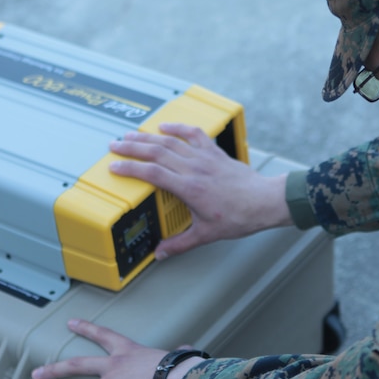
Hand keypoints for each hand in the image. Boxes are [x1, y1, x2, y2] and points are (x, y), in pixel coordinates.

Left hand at [30, 319, 168, 378]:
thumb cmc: (180, 369)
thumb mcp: (173, 356)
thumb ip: (176, 353)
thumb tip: (187, 352)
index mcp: (129, 350)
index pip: (104, 335)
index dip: (86, 328)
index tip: (72, 323)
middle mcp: (115, 362)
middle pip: (77, 364)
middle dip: (54, 370)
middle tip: (37, 374)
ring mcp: (111, 378)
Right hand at [108, 123, 291, 258]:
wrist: (264, 202)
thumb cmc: (239, 217)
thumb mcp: (206, 234)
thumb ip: (180, 243)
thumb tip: (161, 253)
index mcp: (189, 188)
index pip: (152, 173)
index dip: (130, 169)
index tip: (114, 167)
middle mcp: (194, 169)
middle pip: (156, 151)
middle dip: (132, 148)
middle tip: (114, 145)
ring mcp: (204, 158)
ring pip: (171, 141)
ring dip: (148, 136)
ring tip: (131, 135)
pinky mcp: (214, 153)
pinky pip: (193, 135)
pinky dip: (178, 128)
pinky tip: (166, 125)